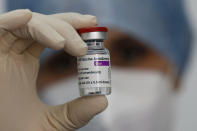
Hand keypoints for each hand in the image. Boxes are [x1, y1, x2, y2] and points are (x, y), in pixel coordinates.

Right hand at [0, 9, 106, 130]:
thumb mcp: (53, 123)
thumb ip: (76, 113)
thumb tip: (103, 101)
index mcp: (27, 64)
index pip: (52, 37)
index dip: (73, 31)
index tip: (93, 31)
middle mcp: (15, 53)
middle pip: (44, 26)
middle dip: (68, 23)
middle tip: (90, 24)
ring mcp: (1, 52)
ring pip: (27, 25)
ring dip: (50, 28)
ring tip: (66, 44)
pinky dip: (11, 21)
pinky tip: (27, 17)